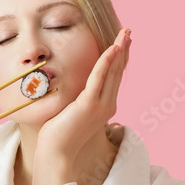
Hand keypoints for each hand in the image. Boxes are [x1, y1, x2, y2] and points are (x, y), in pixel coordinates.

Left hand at [36, 27, 130, 163]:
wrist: (56, 153)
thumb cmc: (60, 135)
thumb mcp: (73, 112)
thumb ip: (81, 99)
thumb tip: (77, 88)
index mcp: (105, 107)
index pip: (114, 77)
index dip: (119, 59)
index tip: (123, 42)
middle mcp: (108, 105)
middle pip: (118, 71)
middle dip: (124, 49)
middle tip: (128, 31)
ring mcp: (101, 105)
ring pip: (113, 71)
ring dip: (120, 50)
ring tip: (126, 33)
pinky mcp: (89, 104)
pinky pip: (99, 77)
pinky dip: (107, 61)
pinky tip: (113, 48)